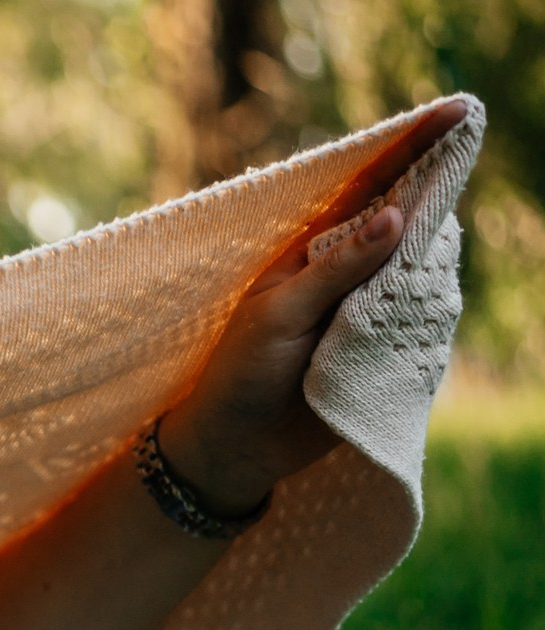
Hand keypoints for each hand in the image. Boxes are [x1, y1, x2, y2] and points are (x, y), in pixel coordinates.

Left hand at [159, 97, 471, 515]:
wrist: (235, 449)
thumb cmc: (240, 374)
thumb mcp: (279, 315)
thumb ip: (336, 269)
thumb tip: (394, 216)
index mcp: (313, 252)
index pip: (368, 187)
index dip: (411, 147)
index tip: (457, 110)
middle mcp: (347, 274)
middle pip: (407, 222)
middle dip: (438, 197)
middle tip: (464, 173)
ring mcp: (369, 310)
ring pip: (422, 270)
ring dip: (435, 261)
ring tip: (435, 258)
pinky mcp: (383, 349)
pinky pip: (423, 322)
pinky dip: (432, 313)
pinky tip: (433, 308)